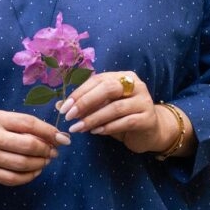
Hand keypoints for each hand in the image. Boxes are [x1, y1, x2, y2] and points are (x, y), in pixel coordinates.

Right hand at [0, 111, 70, 185]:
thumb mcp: (3, 119)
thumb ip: (25, 125)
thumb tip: (55, 136)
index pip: (28, 124)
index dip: (49, 131)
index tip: (62, 138)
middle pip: (28, 145)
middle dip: (46, 149)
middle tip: (54, 151)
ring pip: (23, 164)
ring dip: (41, 163)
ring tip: (46, 160)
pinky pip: (15, 179)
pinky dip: (30, 176)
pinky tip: (36, 170)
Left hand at [56, 71, 183, 155]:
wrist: (150, 131)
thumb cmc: (122, 117)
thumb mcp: (103, 108)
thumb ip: (85, 104)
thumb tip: (59, 105)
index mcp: (122, 77)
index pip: (98, 80)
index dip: (80, 92)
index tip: (64, 107)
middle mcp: (135, 85)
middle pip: (108, 89)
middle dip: (86, 102)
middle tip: (70, 116)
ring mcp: (144, 101)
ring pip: (115, 107)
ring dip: (94, 118)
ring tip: (79, 128)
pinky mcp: (148, 118)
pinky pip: (125, 122)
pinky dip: (108, 127)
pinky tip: (96, 132)